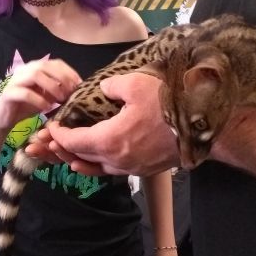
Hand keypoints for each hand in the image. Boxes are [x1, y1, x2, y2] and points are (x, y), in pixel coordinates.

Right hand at [0, 59, 80, 130]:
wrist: (5, 118)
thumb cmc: (27, 105)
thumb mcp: (47, 97)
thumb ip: (58, 90)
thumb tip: (77, 88)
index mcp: (35, 68)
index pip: (55, 63)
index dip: (69, 72)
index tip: (79, 85)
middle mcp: (24, 70)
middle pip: (46, 66)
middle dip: (62, 79)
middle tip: (70, 93)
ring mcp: (15, 80)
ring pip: (35, 75)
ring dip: (51, 87)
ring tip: (60, 100)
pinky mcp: (8, 93)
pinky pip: (25, 93)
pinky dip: (38, 100)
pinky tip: (46, 108)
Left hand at [45, 73, 180, 175]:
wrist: (203, 127)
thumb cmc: (169, 104)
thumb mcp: (135, 84)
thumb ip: (112, 87)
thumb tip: (105, 89)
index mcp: (109, 139)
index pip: (74, 141)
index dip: (59, 134)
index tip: (52, 126)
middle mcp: (117, 159)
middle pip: (82, 157)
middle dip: (65, 148)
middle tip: (54, 141)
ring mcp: (132, 168)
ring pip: (98, 168)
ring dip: (81, 160)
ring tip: (70, 155)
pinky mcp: (145, 169)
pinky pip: (114, 170)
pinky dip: (100, 165)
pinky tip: (100, 159)